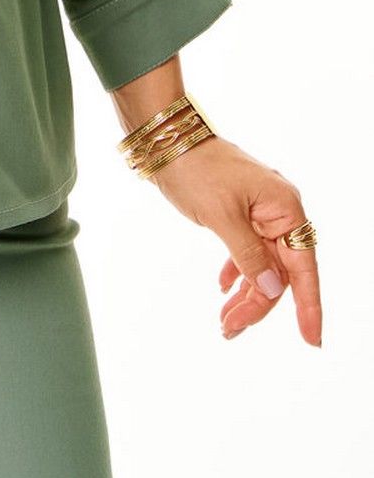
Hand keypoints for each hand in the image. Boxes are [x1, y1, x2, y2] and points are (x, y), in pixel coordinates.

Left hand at [149, 133, 321, 346]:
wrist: (166, 137)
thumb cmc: (195, 169)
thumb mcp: (221, 216)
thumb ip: (249, 256)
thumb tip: (272, 290)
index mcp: (284, 208)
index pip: (304, 267)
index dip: (309, 306)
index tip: (312, 340)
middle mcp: (278, 210)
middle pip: (280, 271)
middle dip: (258, 304)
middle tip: (230, 328)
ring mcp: (259, 211)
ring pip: (262, 264)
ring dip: (245, 293)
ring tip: (224, 320)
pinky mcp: (240, 211)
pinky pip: (247, 250)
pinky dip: (237, 270)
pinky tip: (223, 287)